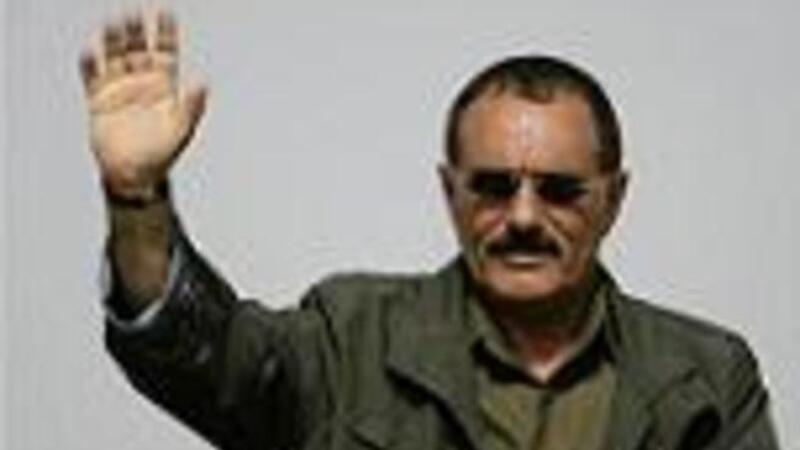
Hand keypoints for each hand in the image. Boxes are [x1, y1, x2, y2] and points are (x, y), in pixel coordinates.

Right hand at [80, 9, 206, 197]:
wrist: (134, 175)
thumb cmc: (162, 154)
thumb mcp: (182, 130)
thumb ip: (192, 106)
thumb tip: (203, 84)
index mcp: (164, 86)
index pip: (166, 51)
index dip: (166, 31)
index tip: (166, 11)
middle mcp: (141, 83)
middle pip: (137, 48)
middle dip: (136, 30)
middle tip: (133, 11)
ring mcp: (119, 90)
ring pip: (114, 57)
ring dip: (112, 40)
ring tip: (112, 23)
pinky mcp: (98, 101)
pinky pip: (91, 77)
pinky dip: (89, 65)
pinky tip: (89, 52)